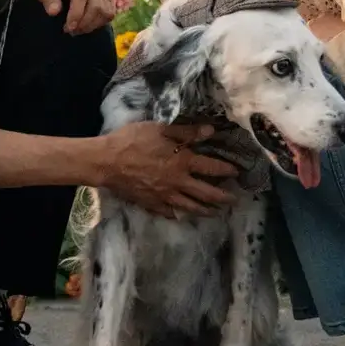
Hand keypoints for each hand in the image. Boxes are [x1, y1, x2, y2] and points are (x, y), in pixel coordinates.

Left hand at [32, 0, 115, 34]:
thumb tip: (54, 12)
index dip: (76, 14)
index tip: (68, 28)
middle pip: (96, 4)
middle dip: (84, 23)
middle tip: (70, 31)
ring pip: (106, 10)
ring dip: (93, 25)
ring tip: (78, 29)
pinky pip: (111, 11)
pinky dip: (100, 22)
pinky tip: (86, 24)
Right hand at [93, 122, 237, 218]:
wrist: (107, 162)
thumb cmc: (133, 140)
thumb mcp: (161, 129)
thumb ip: (186, 131)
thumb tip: (211, 131)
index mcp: (182, 162)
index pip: (212, 168)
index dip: (227, 170)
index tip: (237, 173)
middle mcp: (178, 182)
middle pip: (206, 194)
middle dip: (222, 198)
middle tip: (234, 201)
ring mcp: (165, 196)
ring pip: (190, 207)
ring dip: (206, 210)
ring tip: (215, 213)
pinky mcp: (151, 204)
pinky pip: (168, 212)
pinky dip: (176, 215)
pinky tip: (180, 216)